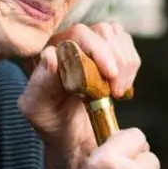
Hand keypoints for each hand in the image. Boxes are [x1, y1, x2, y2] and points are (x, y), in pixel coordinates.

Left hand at [17, 22, 140, 158]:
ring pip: (117, 37)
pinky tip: (120, 87)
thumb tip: (51, 54)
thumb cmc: (51, 122)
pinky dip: (130, 67)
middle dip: (115, 60)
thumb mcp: (37, 108)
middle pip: (103, 32)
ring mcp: (92, 44)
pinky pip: (127, 46)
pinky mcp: (109, 51)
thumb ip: (39, 83)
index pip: (78, 34)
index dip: (98, 50)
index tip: (111, 74)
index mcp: (49, 49)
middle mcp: (70, 41)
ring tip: (116, 92)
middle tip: (115, 91)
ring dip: (125, 65)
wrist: (72, 137)